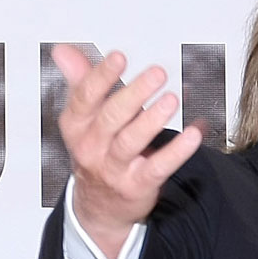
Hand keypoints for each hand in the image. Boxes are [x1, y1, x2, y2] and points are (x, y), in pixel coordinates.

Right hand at [52, 44, 203, 258]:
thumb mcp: (83, 120)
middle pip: (111, 117)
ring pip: (131, 142)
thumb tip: (64, 51)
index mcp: (76, 126)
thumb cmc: (96, 153)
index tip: (119, 57)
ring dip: (152, 120)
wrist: (99, 207)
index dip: (102, 76)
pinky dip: (177, 152)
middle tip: (157, 73)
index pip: (85, 97)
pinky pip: (158, 167)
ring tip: (172, 99)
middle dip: (134, 93)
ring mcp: (113, 169)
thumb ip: (80, 82)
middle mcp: (91, 147)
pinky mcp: (137, 185)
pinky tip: (193, 135)